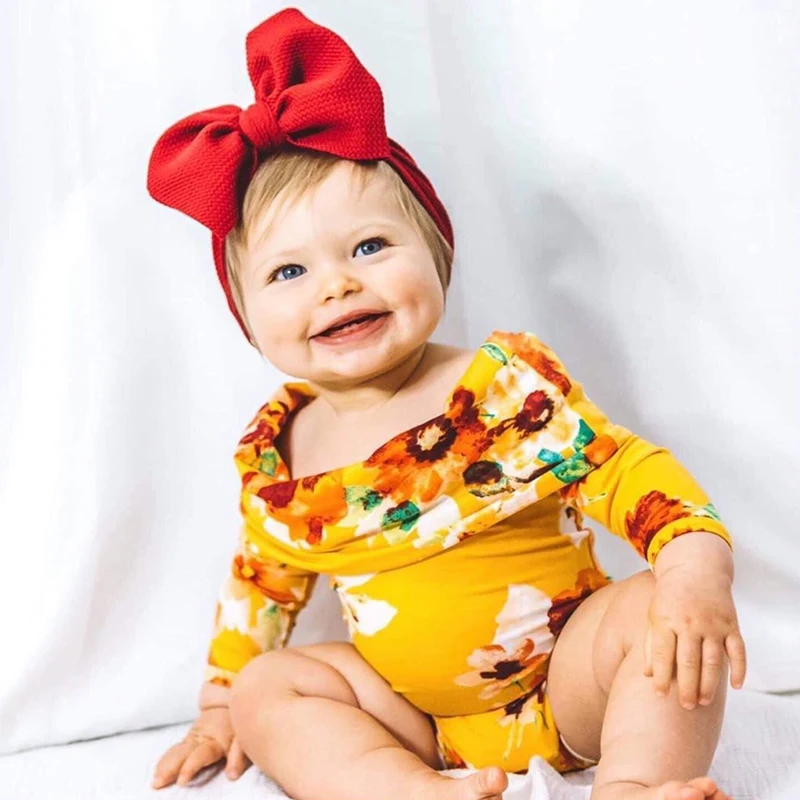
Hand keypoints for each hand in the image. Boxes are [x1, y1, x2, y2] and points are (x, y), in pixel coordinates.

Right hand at [152, 706, 249, 788]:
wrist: (231, 699)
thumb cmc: (238, 722)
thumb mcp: (243, 736)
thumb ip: (239, 754)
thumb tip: (231, 776)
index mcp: (215, 741)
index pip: (201, 755)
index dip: (192, 766)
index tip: (182, 780)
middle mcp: (201, 740)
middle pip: (183, 755)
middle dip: (170, 769)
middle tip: (158, 783)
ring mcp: (194, 739)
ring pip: (177, 753)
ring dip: (165, 766)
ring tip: (155, 781)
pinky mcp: (190, 740)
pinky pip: (176, 751)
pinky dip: (165, 761)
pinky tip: (157, 771)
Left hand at [644, 563, 746, 709]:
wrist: (695, 568)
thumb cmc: (669, 597)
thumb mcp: (654, 614)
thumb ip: (651, 644)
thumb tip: (646, 674)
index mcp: (666, 620)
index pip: (663, 654)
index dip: (661, 676)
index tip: (660, 696)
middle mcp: (689, 623)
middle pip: (688, 661)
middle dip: (686, 687)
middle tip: (685, 707)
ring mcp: (712, 623)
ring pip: (712, 660)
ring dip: (708, 684)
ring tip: (703, 702)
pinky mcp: (731, 624)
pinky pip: (737, 650)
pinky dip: (739, 668)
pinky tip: (735, 686)